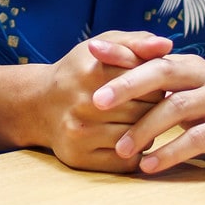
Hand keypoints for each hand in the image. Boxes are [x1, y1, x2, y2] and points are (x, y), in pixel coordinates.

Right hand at [26, 31, 175, 172]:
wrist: (38, 103)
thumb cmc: (80, 71)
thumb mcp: (103, 45)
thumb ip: (137, 42)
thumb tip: (167, 46)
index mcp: (92, 72)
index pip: (149, 84)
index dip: (156, 85)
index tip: (151, 85)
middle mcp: (83, 104)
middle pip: (145, 112)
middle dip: (152, 108)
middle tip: (145, 104)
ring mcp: (79, 133)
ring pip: (138, 138)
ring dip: (145, 132)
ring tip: (136, 121)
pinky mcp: (79, 157)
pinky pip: (125, 162)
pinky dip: (133, 153)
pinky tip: (126, 140)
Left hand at [91, 52, 204, 173]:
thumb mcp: (200, 95)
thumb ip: (168, 90)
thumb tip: (121, 90)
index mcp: (193, 67)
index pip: (152, 56)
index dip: (122, 52)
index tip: (89, 50)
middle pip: (161, 74)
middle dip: (126, 85)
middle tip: (95, 102)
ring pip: (178, 107)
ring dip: (146, 129)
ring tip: (121, 149)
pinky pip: (200, 138)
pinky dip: (173, 151)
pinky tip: (153, 165)